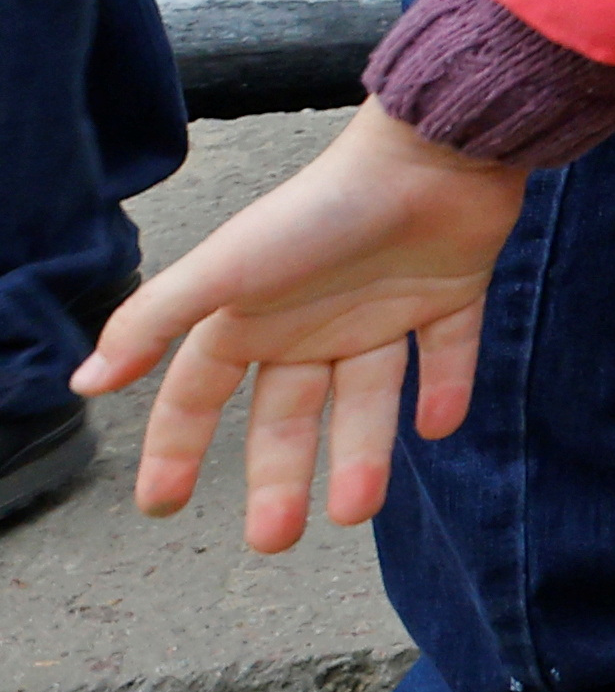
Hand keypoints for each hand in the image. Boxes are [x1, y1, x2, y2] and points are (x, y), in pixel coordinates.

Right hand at [72, 106, 528, 551]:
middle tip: (272, 539)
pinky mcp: (450, 292)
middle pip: (287, 415)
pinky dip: (447, 389)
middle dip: (277, 475)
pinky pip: (448, 352)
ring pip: (367, 398)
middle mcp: (312, 318)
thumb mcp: (223, 270)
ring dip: (363, 453)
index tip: (161, 507)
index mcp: (253, 314)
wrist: (430, 152)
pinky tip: (437, 427)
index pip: (199, 394)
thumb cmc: (319, 210)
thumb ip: (153, 323)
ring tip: (356, 511)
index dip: (175, 446)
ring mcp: (382, 307)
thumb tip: (86, 381)